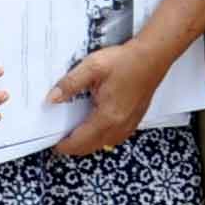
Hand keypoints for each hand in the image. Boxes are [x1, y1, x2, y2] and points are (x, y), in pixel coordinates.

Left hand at [49, 37, 172, 159]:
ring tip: (75, 136)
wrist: (152, 57)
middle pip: (92, 146)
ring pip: (104, 144)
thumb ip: (69, 84)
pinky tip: (96, 129)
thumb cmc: (125, 61)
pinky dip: (102, 138)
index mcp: (107, 116)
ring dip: (88, 144)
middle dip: (75, 148)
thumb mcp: (92, 67)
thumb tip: (51, 99)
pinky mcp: (135, 120)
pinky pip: (115, 137)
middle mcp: (120, 125)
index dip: (65, 146)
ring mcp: (130, 124)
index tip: (54, 145)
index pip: (81, 140)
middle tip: (60, 142)